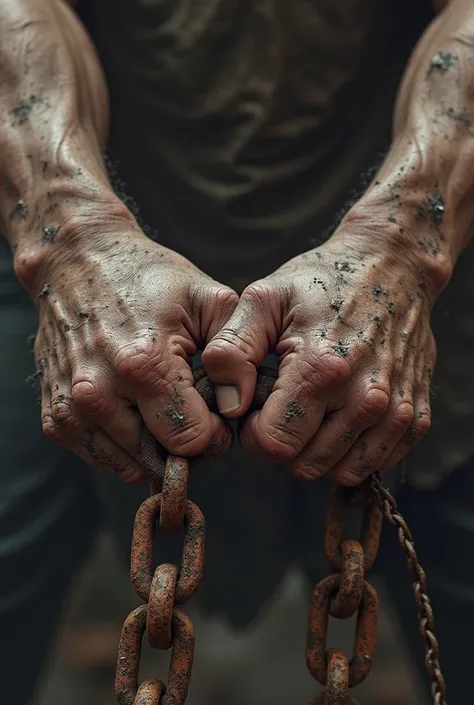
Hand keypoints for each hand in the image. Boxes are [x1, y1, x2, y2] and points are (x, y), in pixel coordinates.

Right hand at [34, 222, 237, 481]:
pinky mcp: (55, 418)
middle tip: (191, 408)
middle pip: (160, 462)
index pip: (192, 441)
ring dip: (155, 449)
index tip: (214, 410)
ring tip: (160, 405)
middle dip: (185, 446)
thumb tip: (238, 406)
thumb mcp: (206, 298)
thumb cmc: (147, 280)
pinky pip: (103, 458)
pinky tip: (133, 409)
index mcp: (143, 364)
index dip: (214, 433)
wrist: (77, 263)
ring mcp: (72, 409)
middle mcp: (99, 393)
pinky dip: (124, 446)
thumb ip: (237, 353)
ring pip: (131, 467)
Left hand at [202, 230, 435, 484]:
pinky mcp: (415, 418)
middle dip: (286, 441)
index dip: (254, 433)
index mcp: (322, 369)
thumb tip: (228, 406)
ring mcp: (396, 411)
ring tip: (316, 404)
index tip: (257, 406)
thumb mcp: (263, 300)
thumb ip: (231, 351)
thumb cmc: (321, 284)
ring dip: (320, 448)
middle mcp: (366, 398)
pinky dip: (354, 448)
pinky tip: (343, 412)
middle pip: (306, 465)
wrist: (391, 268)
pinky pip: (375, 464)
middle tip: (287, 401)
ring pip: (341, 471)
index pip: (274, 445)